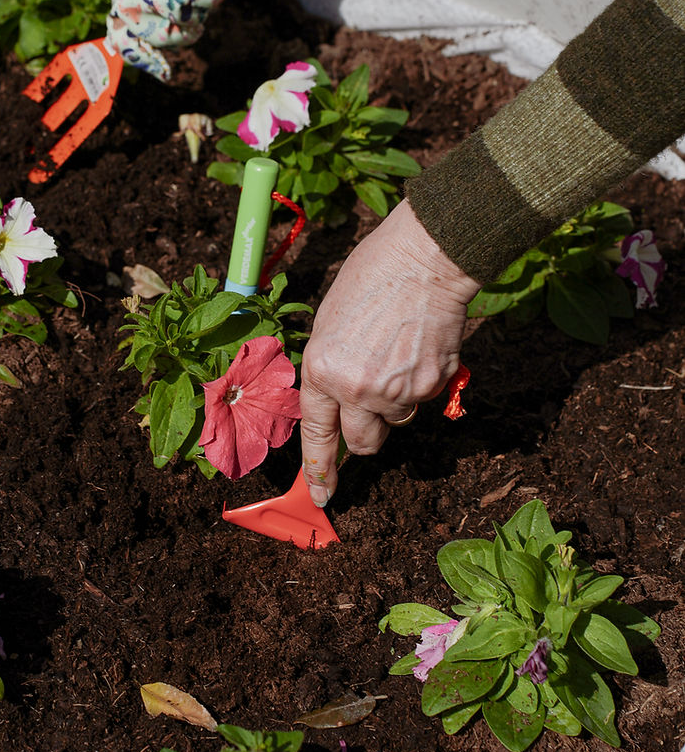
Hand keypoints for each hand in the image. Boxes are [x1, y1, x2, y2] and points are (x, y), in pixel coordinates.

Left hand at [299, 200, 480, 505]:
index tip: (321, 493)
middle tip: (371, 404)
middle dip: (365, 434)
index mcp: (322, 370)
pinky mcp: (433, 384)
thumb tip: (337, 401)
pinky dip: (422, 384)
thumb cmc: (372, 277)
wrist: (425, 259)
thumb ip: (329, 368)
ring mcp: (397, 390)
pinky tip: (418, 348)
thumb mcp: (330, 322)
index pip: (318, 432)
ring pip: (396, 421)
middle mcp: (356, 388)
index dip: (320, 468)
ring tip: (397, 354)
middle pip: (363, 443)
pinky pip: (424, 400)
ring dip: (395, 402)